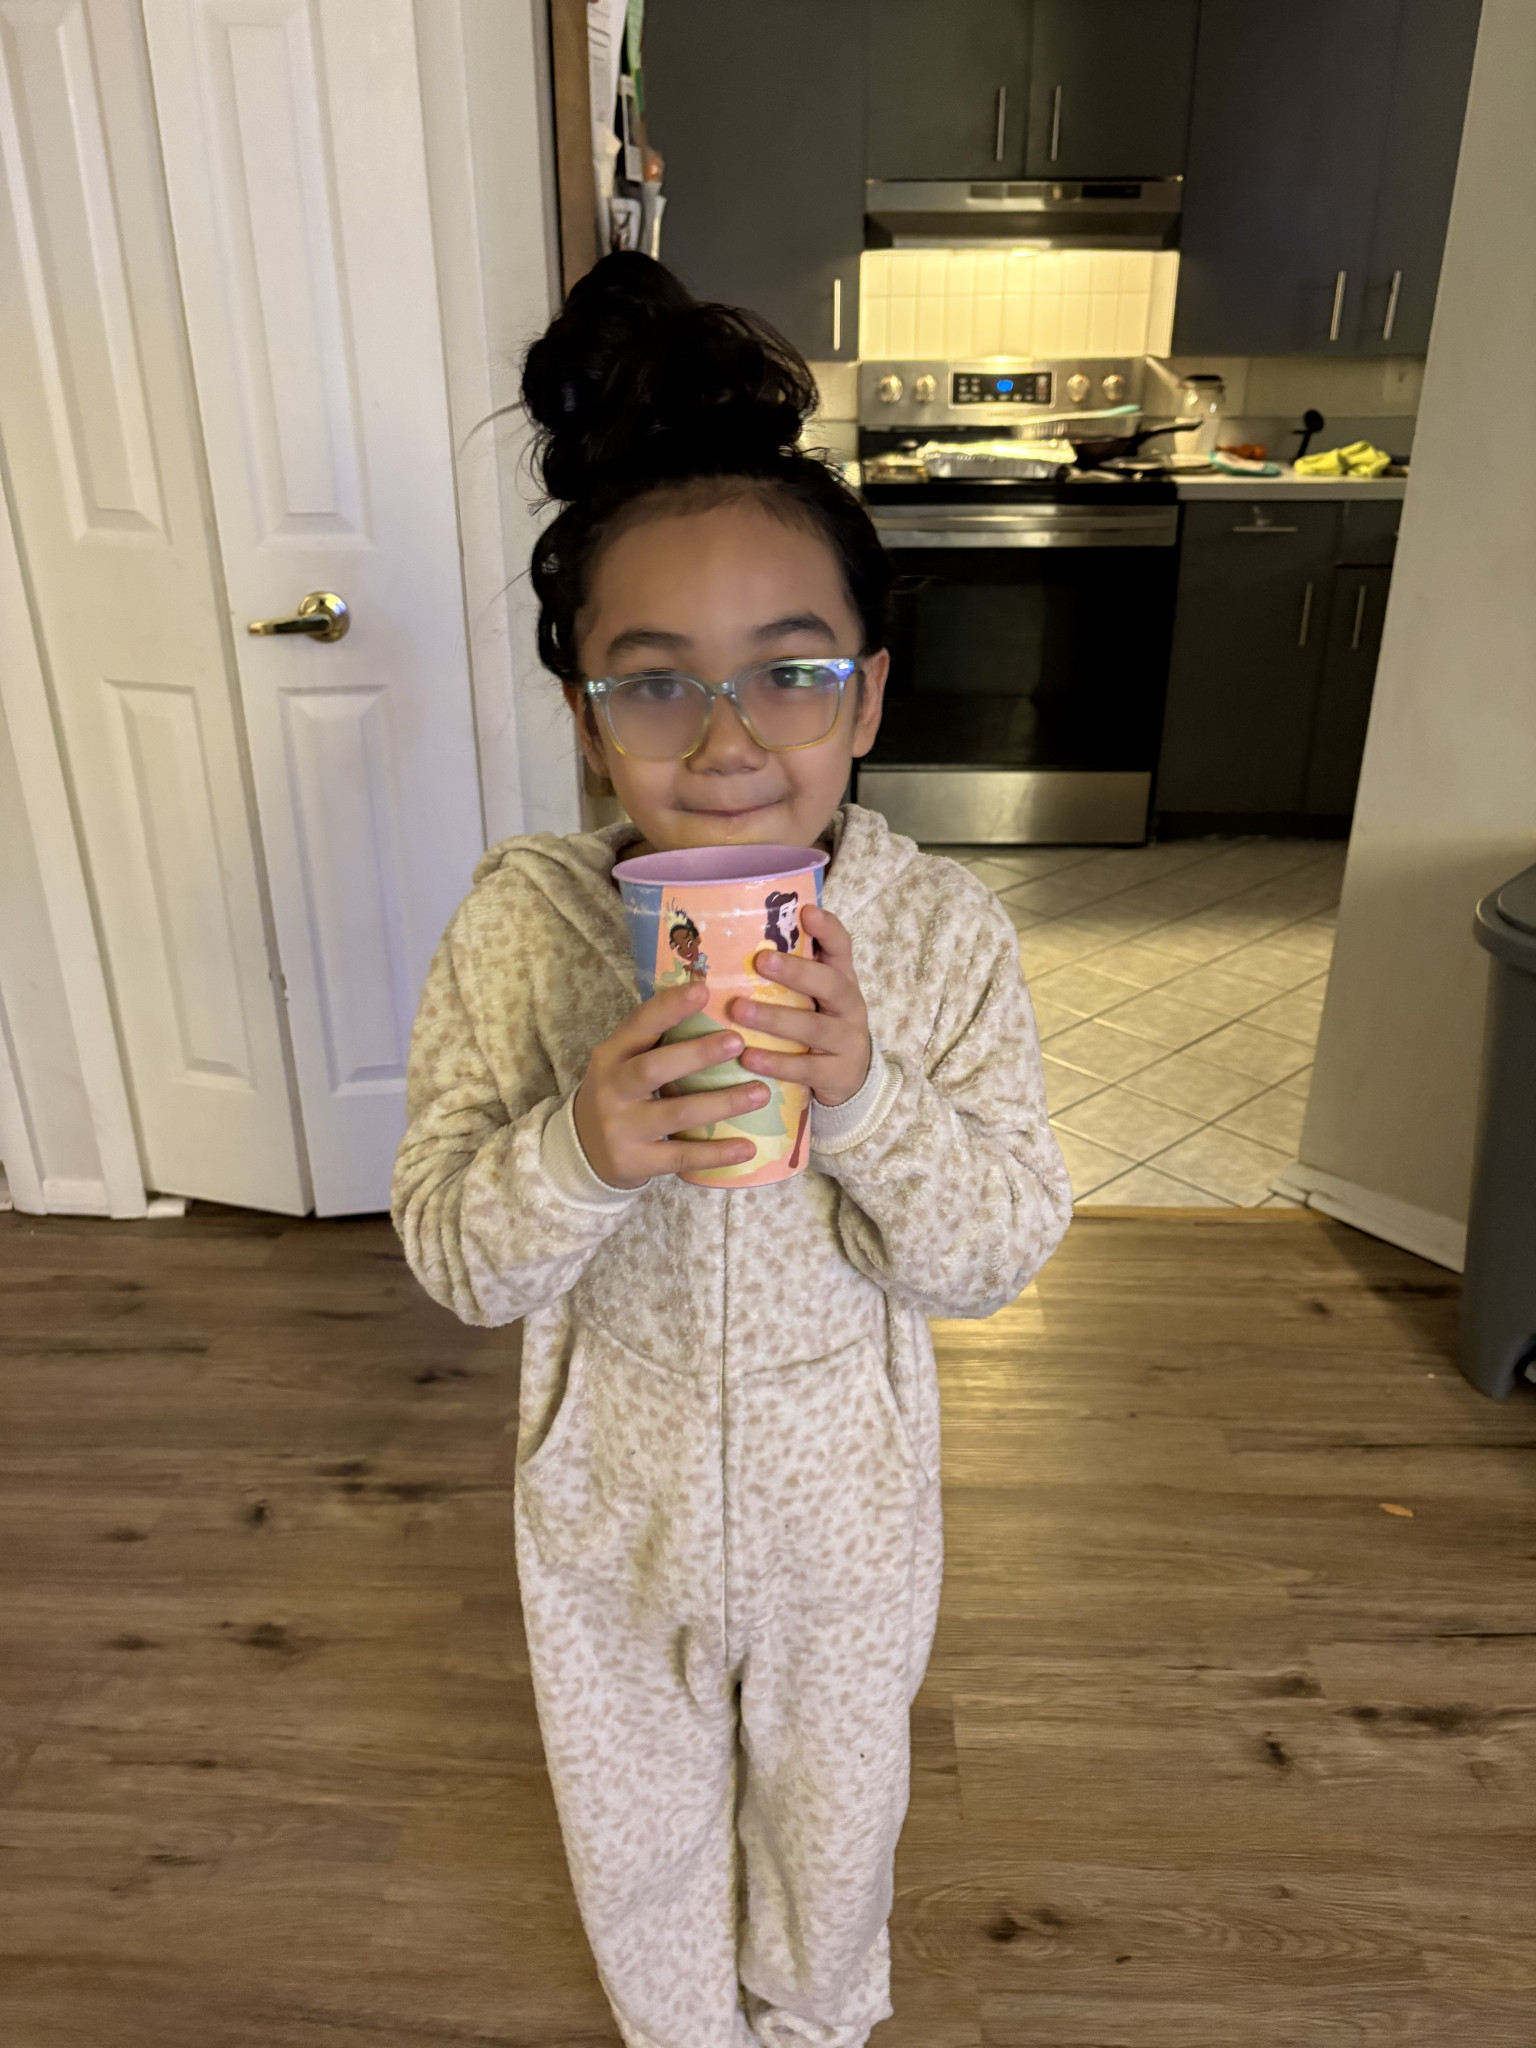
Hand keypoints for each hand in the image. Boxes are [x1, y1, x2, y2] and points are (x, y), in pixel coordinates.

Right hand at [573, 982, 768, 1190]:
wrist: (584, 1150)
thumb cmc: (620, 1094)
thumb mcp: (623, 1063)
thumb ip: (655, 1040)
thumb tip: (714, 1002)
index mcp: (611, 1055)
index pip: (638, 1025)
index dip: (669, 1007)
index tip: (703, 989)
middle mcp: (612, 1089)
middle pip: (654, 1068)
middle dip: (697, 1054)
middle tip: (738, 1042)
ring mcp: (622, 1128)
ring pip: (677, 1113)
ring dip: (722, 1103)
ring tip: (761, 1093)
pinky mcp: (635, 1161)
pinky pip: (682, 1156)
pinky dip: (717, 1154)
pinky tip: (748, 1148)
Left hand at [733, 905, 871, 1109]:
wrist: (852, 1077)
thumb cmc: (821, 1024)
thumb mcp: (816, 996)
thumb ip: (794, 971)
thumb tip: (742, 936)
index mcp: (843, 980)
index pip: (842, 948)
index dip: (828, 929)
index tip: (807, 911)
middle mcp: (850, 1007)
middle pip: (831, 984)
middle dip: (796, 972)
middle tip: (760, 960)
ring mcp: (847, 1042)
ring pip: (814, 1028)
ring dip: (774, 1018)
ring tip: (739, 1011)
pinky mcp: (838, 1074)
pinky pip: (806, 1068)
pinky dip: (776, 1062)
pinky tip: (748, 1057)